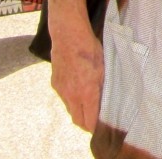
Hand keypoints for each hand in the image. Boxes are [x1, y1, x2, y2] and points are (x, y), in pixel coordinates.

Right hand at [50, 15, 103, 132]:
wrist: (68, 35)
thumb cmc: (90, 49)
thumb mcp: (103, 69)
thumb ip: (104, 88)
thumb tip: (107, 103)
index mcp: (86, 92)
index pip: (89, 122)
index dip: (96, 127)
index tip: (103, 125)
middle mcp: (71, 95)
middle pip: (78, 121)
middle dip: (87, 123)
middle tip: (96, 119)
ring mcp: (61, 90)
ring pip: (70, 110)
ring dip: (79, 111)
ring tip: (89, 103)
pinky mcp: (55, 84)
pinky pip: (64, 99)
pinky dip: (72, 100)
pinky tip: (79, 89)